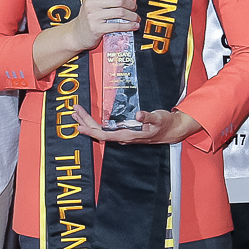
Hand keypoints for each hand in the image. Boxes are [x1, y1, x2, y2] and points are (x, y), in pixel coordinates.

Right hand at [32, 0, 139, 77]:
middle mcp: (91, 3)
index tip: (133, 1)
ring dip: (132, 16)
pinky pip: (117, 26)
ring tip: (135, 19)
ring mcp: (93, 15)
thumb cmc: (89, 18)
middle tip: (135, 10)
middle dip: (131, 5)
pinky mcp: (96, 28)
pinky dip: (128, 26)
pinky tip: (133, 26)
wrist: (76, 34)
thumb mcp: (100, 4)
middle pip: (119, 0)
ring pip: (120, 12)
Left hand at [74, 106, 200, 145]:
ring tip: (78, 114)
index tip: (80, 126)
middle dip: (86, 122)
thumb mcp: (159, 118)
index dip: (91, 130)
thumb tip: (138, 115)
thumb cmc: (165, 124)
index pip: (105, 134)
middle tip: (74, 111)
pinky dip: (97, 123)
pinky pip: (107, 129)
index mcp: (129, 136)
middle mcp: (124, 137)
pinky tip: (91, 120)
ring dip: (90, 122)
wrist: (173, 130)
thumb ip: (148, 117)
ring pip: (102, 130)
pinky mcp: (126, 132)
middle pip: (100, 132)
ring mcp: (124, 135)